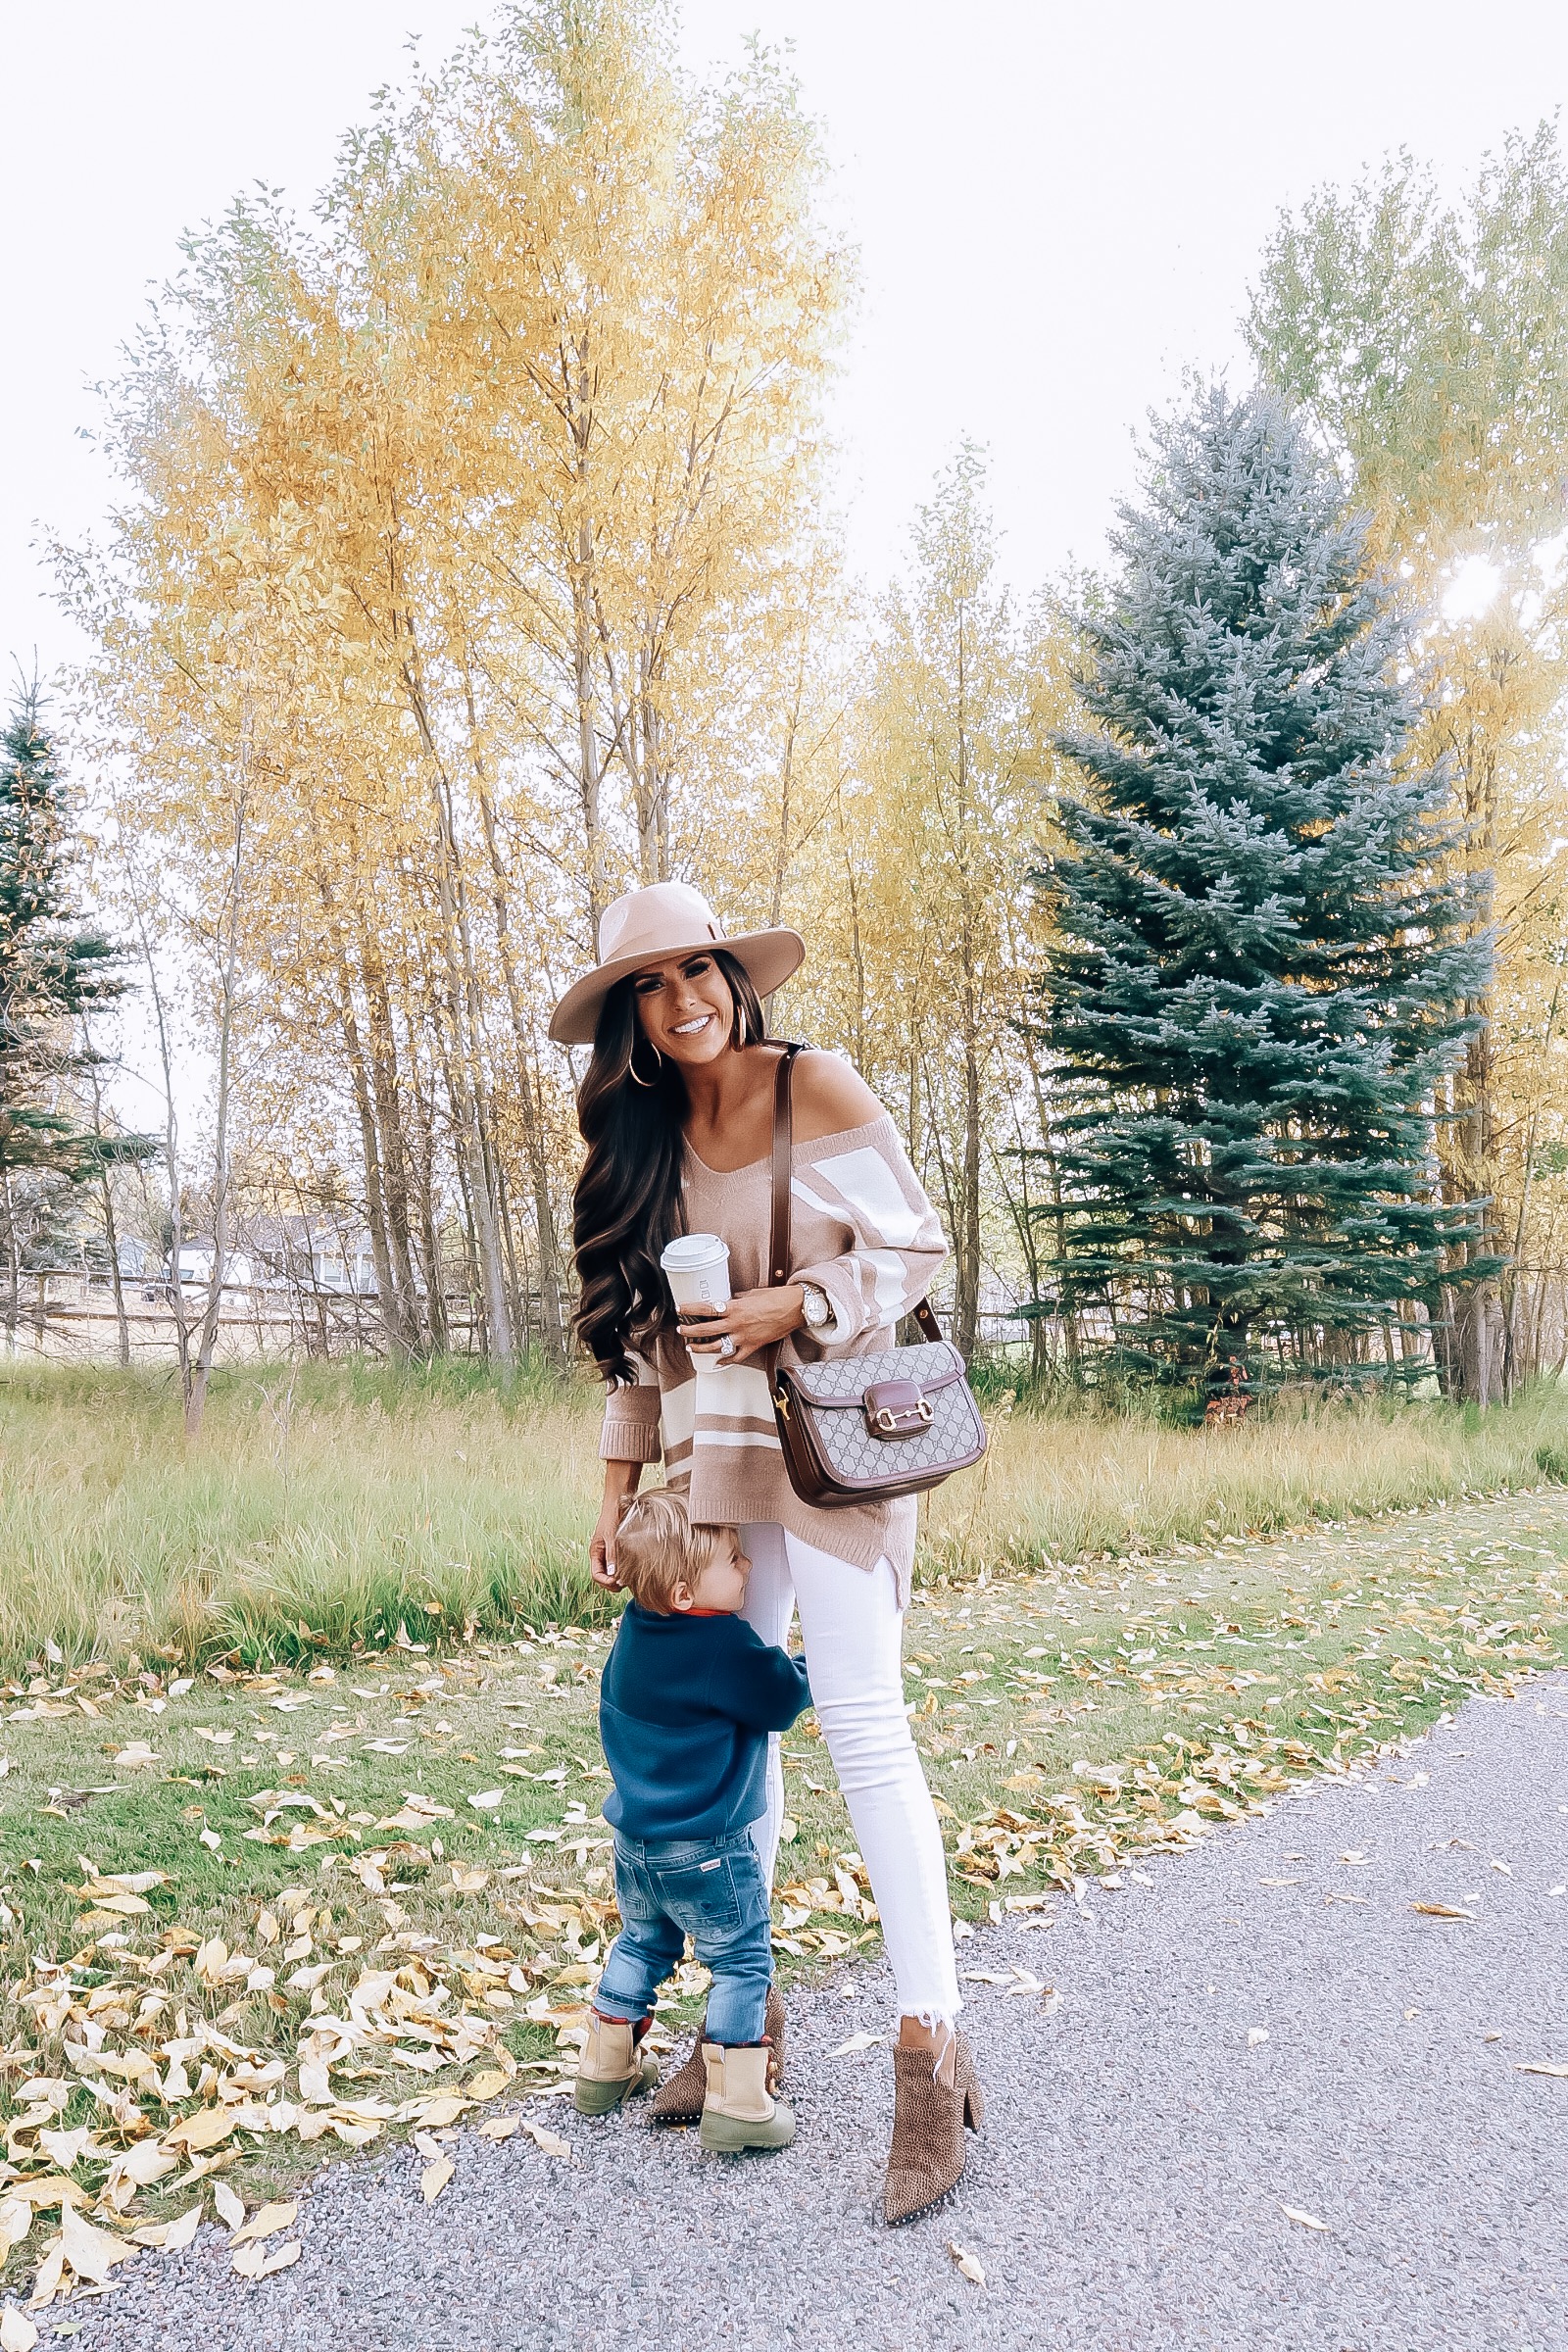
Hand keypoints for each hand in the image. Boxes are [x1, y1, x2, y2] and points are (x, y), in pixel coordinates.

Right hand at [589, 1499, 621, 1587]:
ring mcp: (609, 1552)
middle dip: (611, 1583)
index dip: (605, 1582)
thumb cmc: (612, 1515)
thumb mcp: (611, 1536)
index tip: (616, 1582)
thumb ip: (611, 1554)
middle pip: (603, 1577)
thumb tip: (612, 1574)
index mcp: (595, 1552)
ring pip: (611, 1572)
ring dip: (618, 1578)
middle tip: (625, 1584)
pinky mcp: (618, 1549)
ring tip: (629, 1579)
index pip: (596, 1575)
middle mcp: (601, 1554)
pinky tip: (632, 1570)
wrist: (619, 1500)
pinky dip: (623, 1570)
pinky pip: (618, 1564)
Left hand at [681, 1285, 804, 1365]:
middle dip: (690, 1331)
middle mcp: (737, 1323)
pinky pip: (736, 1357)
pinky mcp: (753, 1346)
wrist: (795, 1308)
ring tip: (691, 1347)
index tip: (680, 1309)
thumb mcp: (752, 1294)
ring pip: (716, 1346)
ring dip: (701, 1348)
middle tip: (681, 1330)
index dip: (690, 1309)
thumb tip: (728, 1301)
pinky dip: (725, 1361)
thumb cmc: (777, 1298)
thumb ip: (738, 1299)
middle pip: (706, 1330)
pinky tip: (717, 1362)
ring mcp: (744, 1337)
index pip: (707, 1309)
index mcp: (735, 1307)